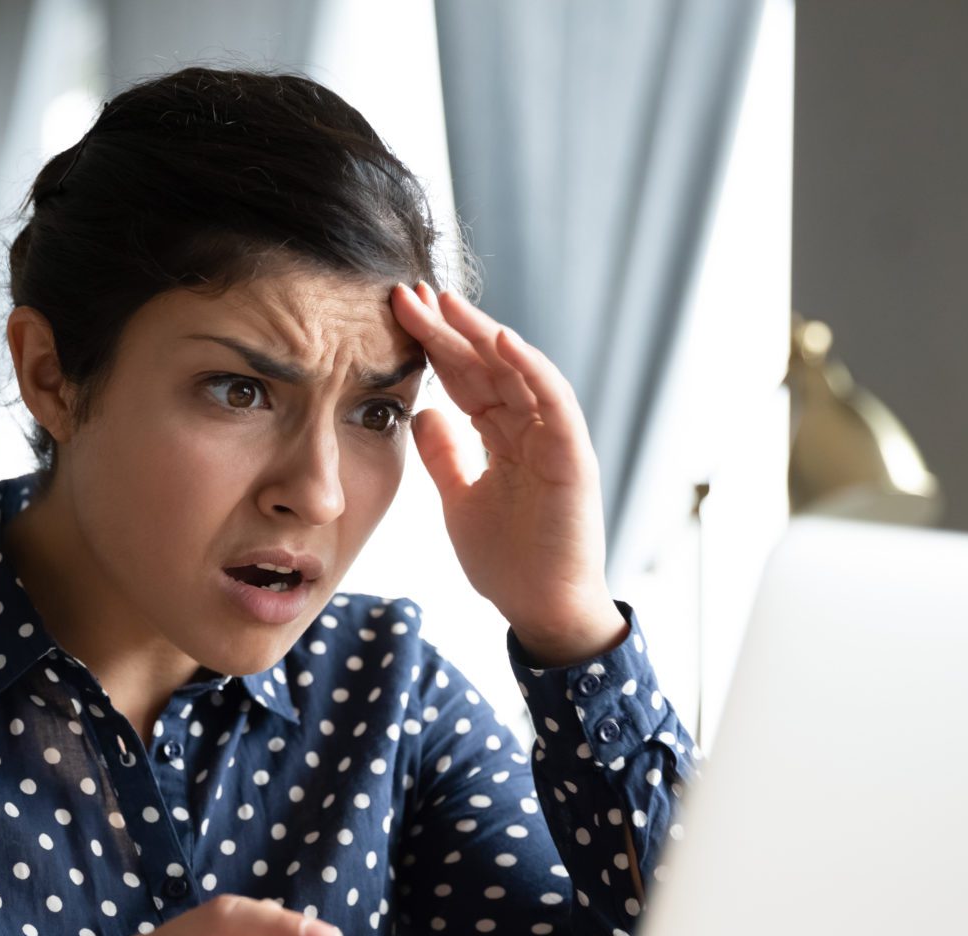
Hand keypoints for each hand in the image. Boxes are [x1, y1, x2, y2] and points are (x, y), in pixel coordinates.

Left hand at [390, 280, 627, 662]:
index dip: (432, 347)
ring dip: (481, 333)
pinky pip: (553, 402)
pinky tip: (500, 339)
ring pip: (517, 372)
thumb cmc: (510, 561)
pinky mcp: (572, 457)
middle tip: (407, 293)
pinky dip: (530, 368)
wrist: (542, 610)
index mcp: (504, 436)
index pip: (465, 379)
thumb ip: (445, 456)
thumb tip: (422, 412)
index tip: (395, 316)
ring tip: (445, 302)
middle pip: (485, 365)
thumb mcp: (459, 499)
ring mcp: (554, 439)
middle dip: (447, 329)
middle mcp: (531, 428)